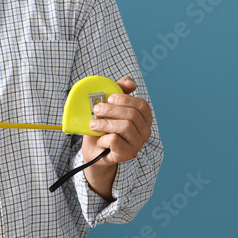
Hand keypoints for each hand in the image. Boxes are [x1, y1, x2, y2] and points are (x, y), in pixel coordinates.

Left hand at [81, 76, 152, 196]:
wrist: (95, 150)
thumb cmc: (104, 126)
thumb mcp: (110, 106)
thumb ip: (120, 90)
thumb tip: (131, 83)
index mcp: (144, 118)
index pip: (141, 105)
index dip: (126, 99)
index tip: (110, 98)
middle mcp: (144, 131)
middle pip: (132, 115)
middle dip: (111, 110)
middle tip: (96, 109)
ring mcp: (137, 144)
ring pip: (125, 127)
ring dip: (105, 123)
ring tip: (93, 124)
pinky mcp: (127, 154)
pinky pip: (115, 140)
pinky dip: (104, 138)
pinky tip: (99, 139)